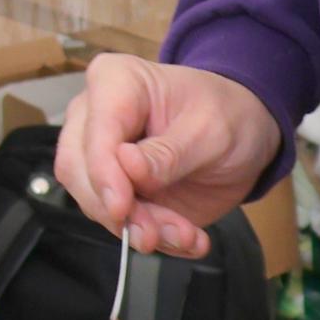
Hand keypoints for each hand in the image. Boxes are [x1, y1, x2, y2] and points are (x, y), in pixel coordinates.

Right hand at [54, 53, 278, 259]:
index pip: (94, 132)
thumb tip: (126, 166)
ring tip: (186, 235)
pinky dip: (151, 235)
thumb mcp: (211, 131)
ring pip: (93, 201)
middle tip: (157, 234)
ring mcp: (98, 154)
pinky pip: (115, 219)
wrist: (241, 131)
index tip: (122, 208)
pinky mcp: (112, 187)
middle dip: (118, 211)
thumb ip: (169, 153)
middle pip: (78, 170)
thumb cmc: (226, 114)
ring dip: (138, 228)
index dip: (103, 173)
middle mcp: (94, 116)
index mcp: (114, 82)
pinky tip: (186, 237)